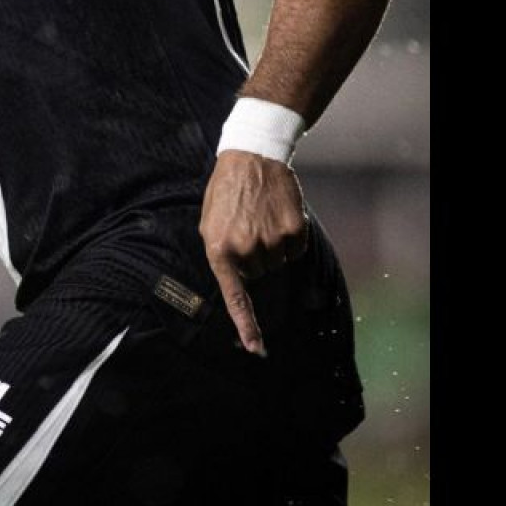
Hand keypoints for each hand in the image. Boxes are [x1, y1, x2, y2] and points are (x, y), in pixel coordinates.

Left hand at [198, 150, 311, 356]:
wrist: (252, 155)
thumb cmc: (227, 191)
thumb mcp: (210, 222)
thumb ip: (222, 254)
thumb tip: (240, 282)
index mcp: (219, 250)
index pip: (235, 297)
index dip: (246, 326)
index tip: (255, 349)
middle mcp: (245, 250)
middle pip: (258, 274)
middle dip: (254, 255)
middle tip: (247, 225)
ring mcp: (271, 241)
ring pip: (278, 262)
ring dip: (272, 245)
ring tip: (260, 216)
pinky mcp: (293, 231)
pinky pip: (295, 249)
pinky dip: (290, 236)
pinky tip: (278, 214)